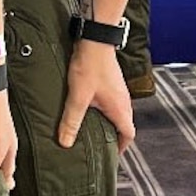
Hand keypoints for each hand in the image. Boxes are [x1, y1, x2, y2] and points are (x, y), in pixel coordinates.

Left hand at [59, 38, 135, 153]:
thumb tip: (65, 143)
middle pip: (124, 125)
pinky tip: (91, 109)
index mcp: (120, 108)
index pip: (129, 134)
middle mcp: (124, 101)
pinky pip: (113, 102)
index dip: (122, 147)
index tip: (111, 155)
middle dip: (114, 136)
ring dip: (109, 122)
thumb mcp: (78, 97)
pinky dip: (106, 110)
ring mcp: (120, 90)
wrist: (95, 39)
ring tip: (94, 129)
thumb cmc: (89, 67)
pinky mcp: (113, 82)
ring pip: (119, 113)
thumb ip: (71, 121)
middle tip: (100, 145)